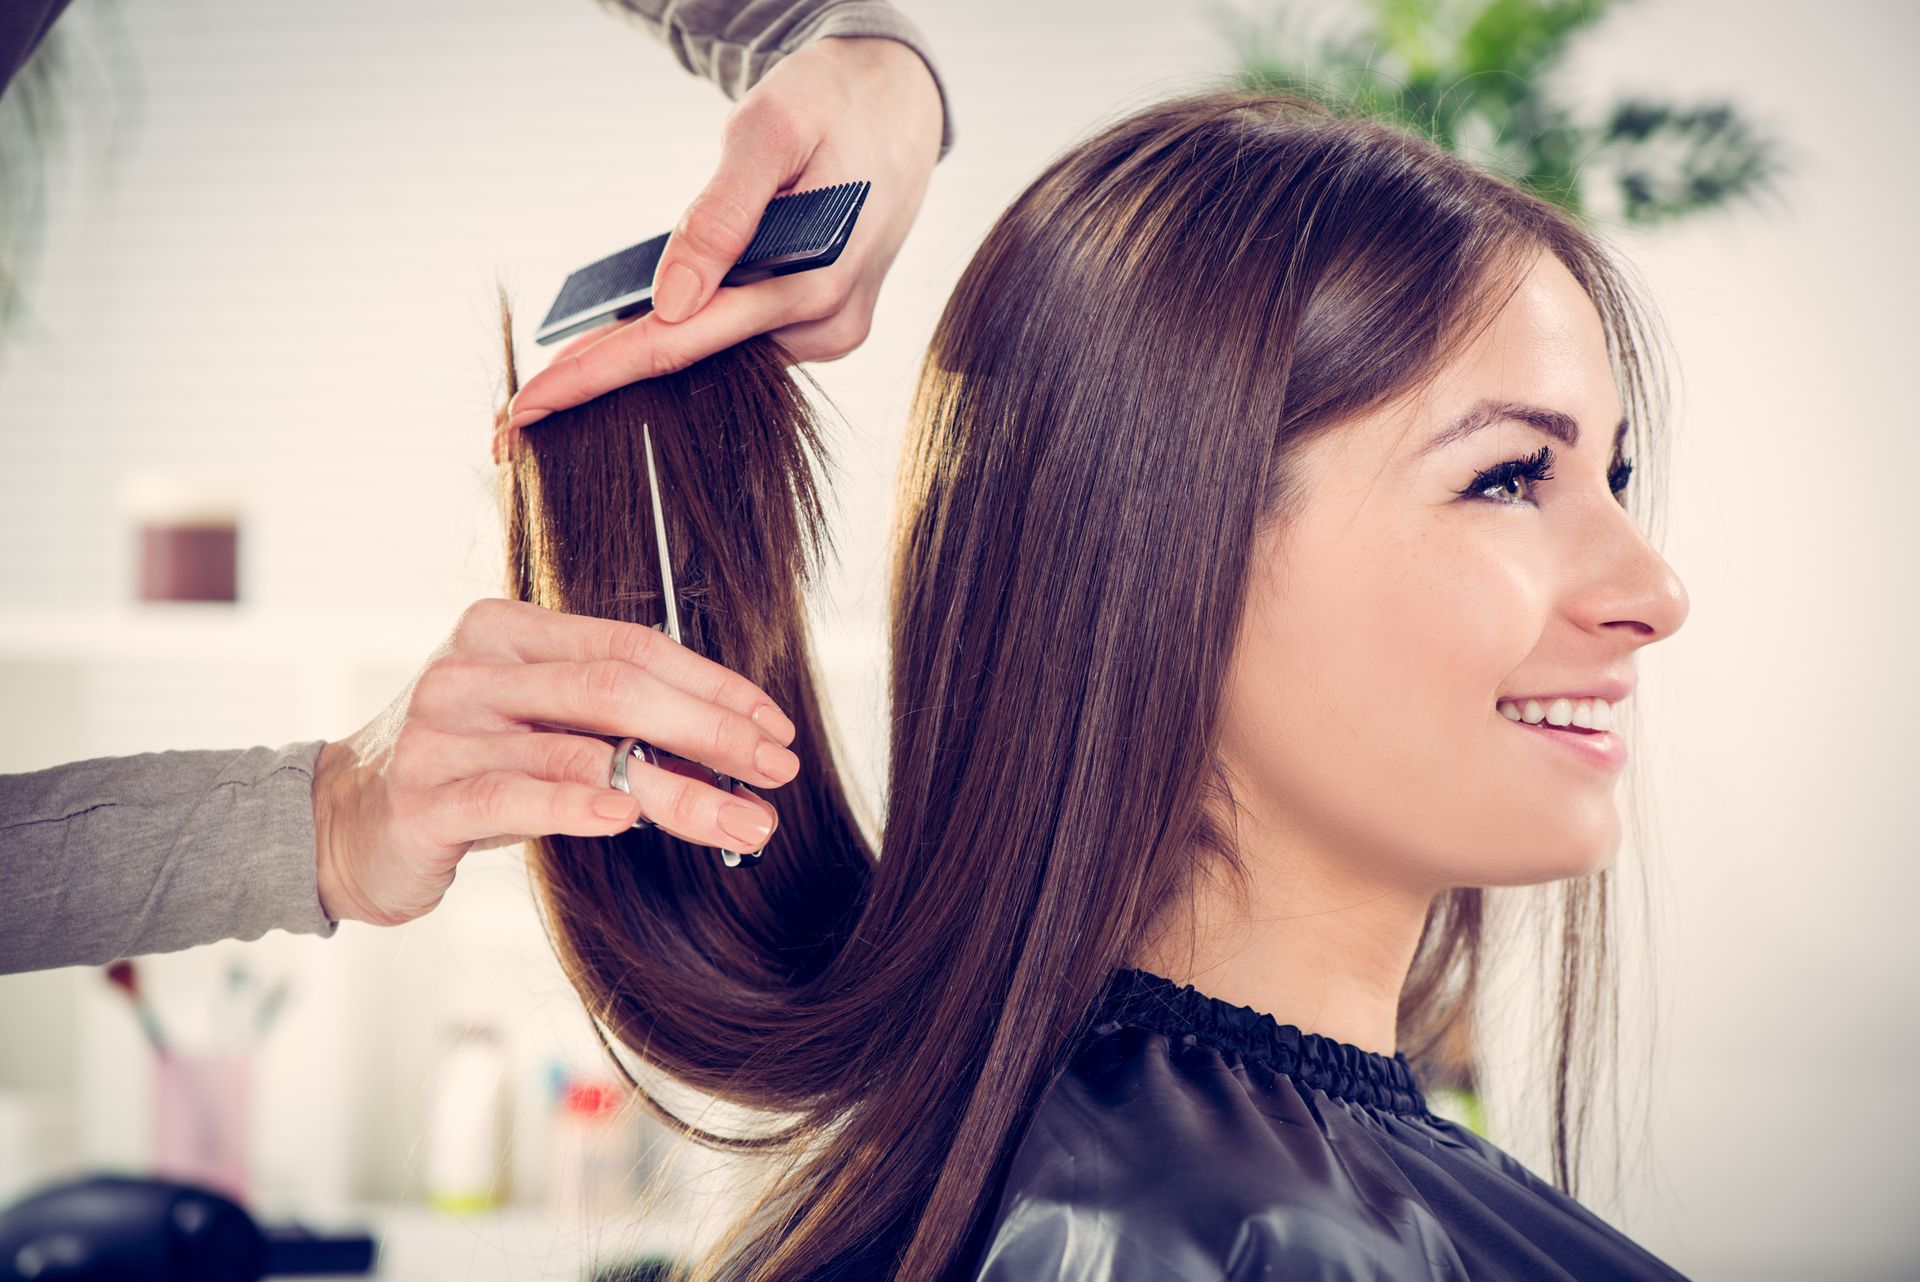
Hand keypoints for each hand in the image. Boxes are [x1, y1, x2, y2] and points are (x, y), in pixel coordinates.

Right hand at [311, 598, 799, 925]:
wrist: (340, 823)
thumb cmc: (465, 769)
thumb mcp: (533, 723)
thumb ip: (608, 715)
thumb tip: (730, 740)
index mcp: (506, 630)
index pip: (630, 646)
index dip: (712, 685)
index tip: (773, 726)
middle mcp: (471, 669)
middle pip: (615, 690)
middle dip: (710, 732)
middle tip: (777, 771)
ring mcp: (440, 731)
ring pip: (580, 752)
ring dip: (678, 793)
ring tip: (744, 822)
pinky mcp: (421, 798)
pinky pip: (514, 796)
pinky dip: (579, 807)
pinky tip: (630, 823)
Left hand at [496, 34, 943, 456]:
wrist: (901, 106)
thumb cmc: (833, 105)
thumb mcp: (771, 131)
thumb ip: (721, 213)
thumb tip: (670, 301)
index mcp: (819, 282)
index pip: (687, 340)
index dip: (601, 371)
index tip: (528, 403)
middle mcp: (827, 325)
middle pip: (693, 360)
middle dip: (604, 380)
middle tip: (517, 413)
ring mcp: (829, 332)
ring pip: (718, 354)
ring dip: (645, 356)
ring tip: (563, 370)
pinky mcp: (824, 326)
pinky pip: (741, 338)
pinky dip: (688, 334)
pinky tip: (633, 334)